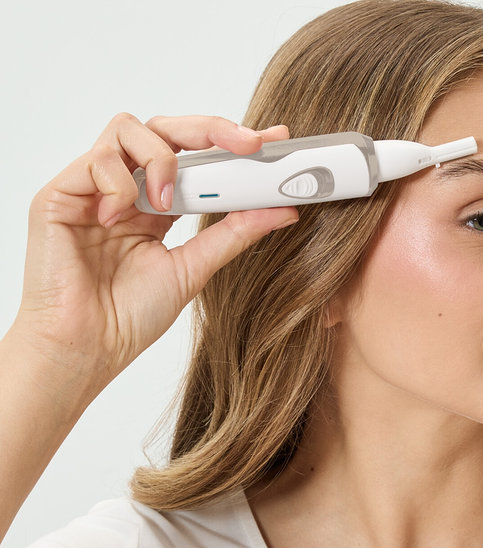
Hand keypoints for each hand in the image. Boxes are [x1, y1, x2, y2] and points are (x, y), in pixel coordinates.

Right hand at [16, 113, 298, 398]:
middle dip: (211, 129)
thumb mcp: (196, 268)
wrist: (86, 348)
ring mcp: (93, 188)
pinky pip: (96, 160)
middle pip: (165, 129)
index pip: (197, 158)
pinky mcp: (61, 193)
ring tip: (168, 205)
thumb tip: (285, 210)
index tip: (274, 141)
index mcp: (159, 206)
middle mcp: (127, 189)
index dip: (233, 144)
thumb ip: (236, 234)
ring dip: (161, 159)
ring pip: (129, 129)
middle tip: (248, 144)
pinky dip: (118, 184)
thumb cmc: (129, 315)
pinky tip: (119, 220)